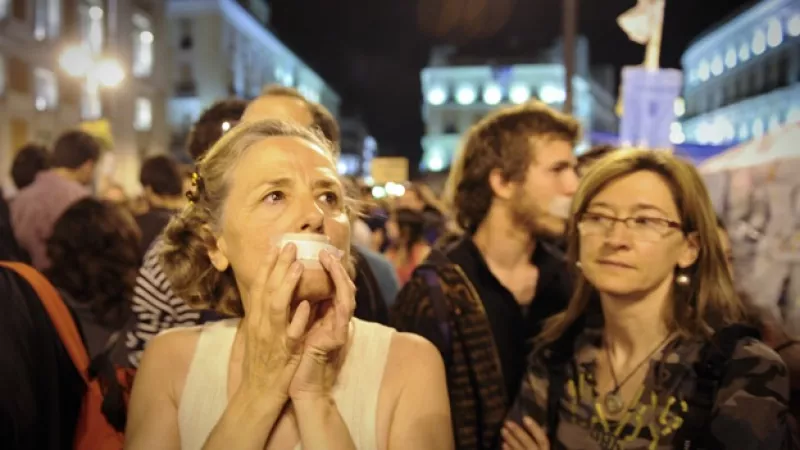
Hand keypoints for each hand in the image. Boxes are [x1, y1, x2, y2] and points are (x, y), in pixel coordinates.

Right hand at [238, 243, 307, 400]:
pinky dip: (297, 319)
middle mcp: (260, 324)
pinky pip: (290, 334)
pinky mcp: (283, 352)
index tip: (274, 245)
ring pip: (276, 306)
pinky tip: (305, 306)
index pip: (258, 285)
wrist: (257, 393)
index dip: (266, 265)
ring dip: (287, 285)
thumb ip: (264, 314)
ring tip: (298, 266)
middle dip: (277, 266)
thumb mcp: (259, 333)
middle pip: (266, 289)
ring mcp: (271, 337)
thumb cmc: (262, 362)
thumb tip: (270, 293)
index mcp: (255, 318)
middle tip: (289, 245)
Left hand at [289, 249, 355, 400]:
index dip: (330, 268)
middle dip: (336, 267)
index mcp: (328, 315)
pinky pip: (339, 316)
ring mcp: (339, 329)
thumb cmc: (299, 359)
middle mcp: (337, 320)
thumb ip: (304, 309)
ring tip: (329, 260)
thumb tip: (299, 287)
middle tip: (326, 250)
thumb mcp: (300, 327)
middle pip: (343, 287)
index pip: (334, 286)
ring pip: (346, 297)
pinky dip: (336, 301)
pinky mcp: (336, 340)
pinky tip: (328, 291)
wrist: (303, 387)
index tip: (320, 250)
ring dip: (339, 277)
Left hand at [502, 417, 549, 449]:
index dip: (535, 428)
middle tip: (508, 423)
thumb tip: (530, 423)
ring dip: (510, 439)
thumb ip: (537, 440)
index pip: (542, 439)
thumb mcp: (540, 448)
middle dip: (518, 432)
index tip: (525, 418)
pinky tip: (503, 443)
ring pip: (519, 449)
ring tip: (503, 430)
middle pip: (529, 443)